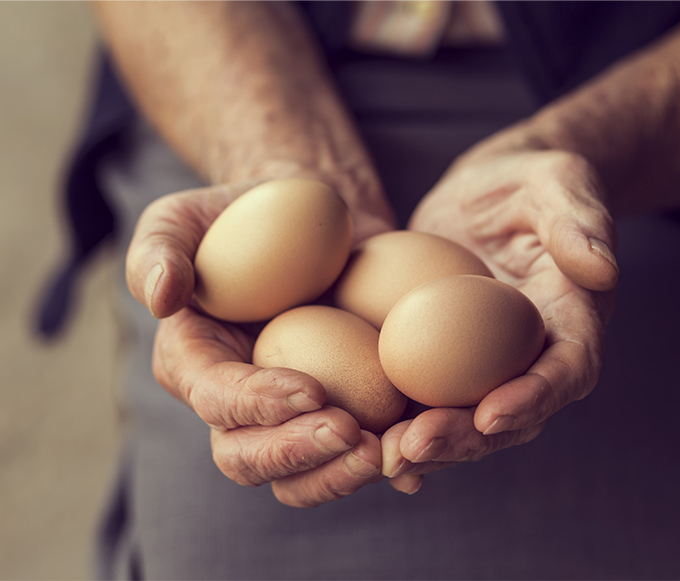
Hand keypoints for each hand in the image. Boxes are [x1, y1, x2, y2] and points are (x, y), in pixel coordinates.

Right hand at [126, 180, 393, 506]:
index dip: (256, 405)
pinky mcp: (341, 407)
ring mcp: (290, 414)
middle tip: (351, 434)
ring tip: (388, 452)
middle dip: (298, 455)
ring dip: (342, 474)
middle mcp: (237, 404)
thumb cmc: (244, 213)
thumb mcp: (185, 216)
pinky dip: (384, 464)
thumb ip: (159, 248)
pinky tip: (413, 459)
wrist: (315, 217)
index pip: (215, 399)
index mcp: (195, 364)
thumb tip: (161, 297)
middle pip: (250, 458)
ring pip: (303, 474)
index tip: (311, 390)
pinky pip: (354, 453)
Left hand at [381, 145, 617, 493]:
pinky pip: (425, 397)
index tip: (491, 414)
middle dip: (466, 438)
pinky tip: (361, 436)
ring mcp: (486, 362)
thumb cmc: (531, 180)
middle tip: (415, 446)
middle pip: (510, 414)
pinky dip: (398, 422)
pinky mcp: (444, 357)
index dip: (534, 398)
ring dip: (427, 444)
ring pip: (464, 419)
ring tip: (380, 454)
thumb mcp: (559, 182)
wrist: (490, 190)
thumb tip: (602, 269)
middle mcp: (531, 354)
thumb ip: (579, 221)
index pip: (566, 370)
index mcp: (571, 320)